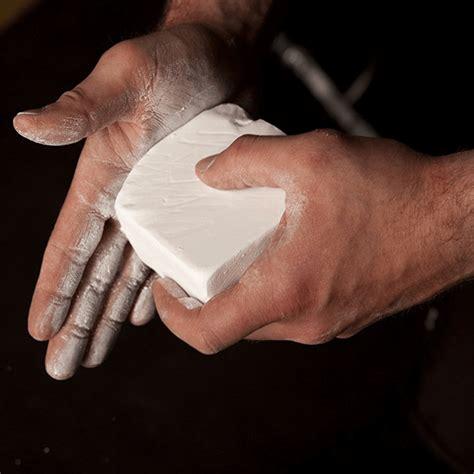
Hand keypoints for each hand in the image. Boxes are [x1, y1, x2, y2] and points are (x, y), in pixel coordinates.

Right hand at [14, 24, 239, 378]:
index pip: (71, 243)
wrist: (222, 55)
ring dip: (113, 315)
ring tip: (98, 352)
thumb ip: (83, 107)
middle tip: (65, 366)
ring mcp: (159, 204)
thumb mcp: (129, 78)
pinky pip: (169, 256)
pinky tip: (148, 312)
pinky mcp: (191, 203)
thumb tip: (28, 127)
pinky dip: (157, 287)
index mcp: (103, 175)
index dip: (56, 288)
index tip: (42, 331)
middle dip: (79, 319)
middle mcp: (126, 197)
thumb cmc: (175, 59)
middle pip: (96, 271)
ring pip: (130, 272)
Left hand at [152, 131, 473, 352]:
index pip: (207, 332)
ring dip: (242, 292)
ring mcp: (330, 324)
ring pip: (264, 320)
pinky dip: (274, 290)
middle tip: (195, 260)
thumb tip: (209, 172)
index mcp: (287, 290)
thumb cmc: (395, 192)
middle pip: (233, 325)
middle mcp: (306, 321)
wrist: (460, 219)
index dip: (172, 316)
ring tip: (237, 250)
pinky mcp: (347, 316)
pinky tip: (282, 252)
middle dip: (205, 297)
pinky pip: (294, 313)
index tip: (164, 287)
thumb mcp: (311, 157)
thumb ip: (247, 161)